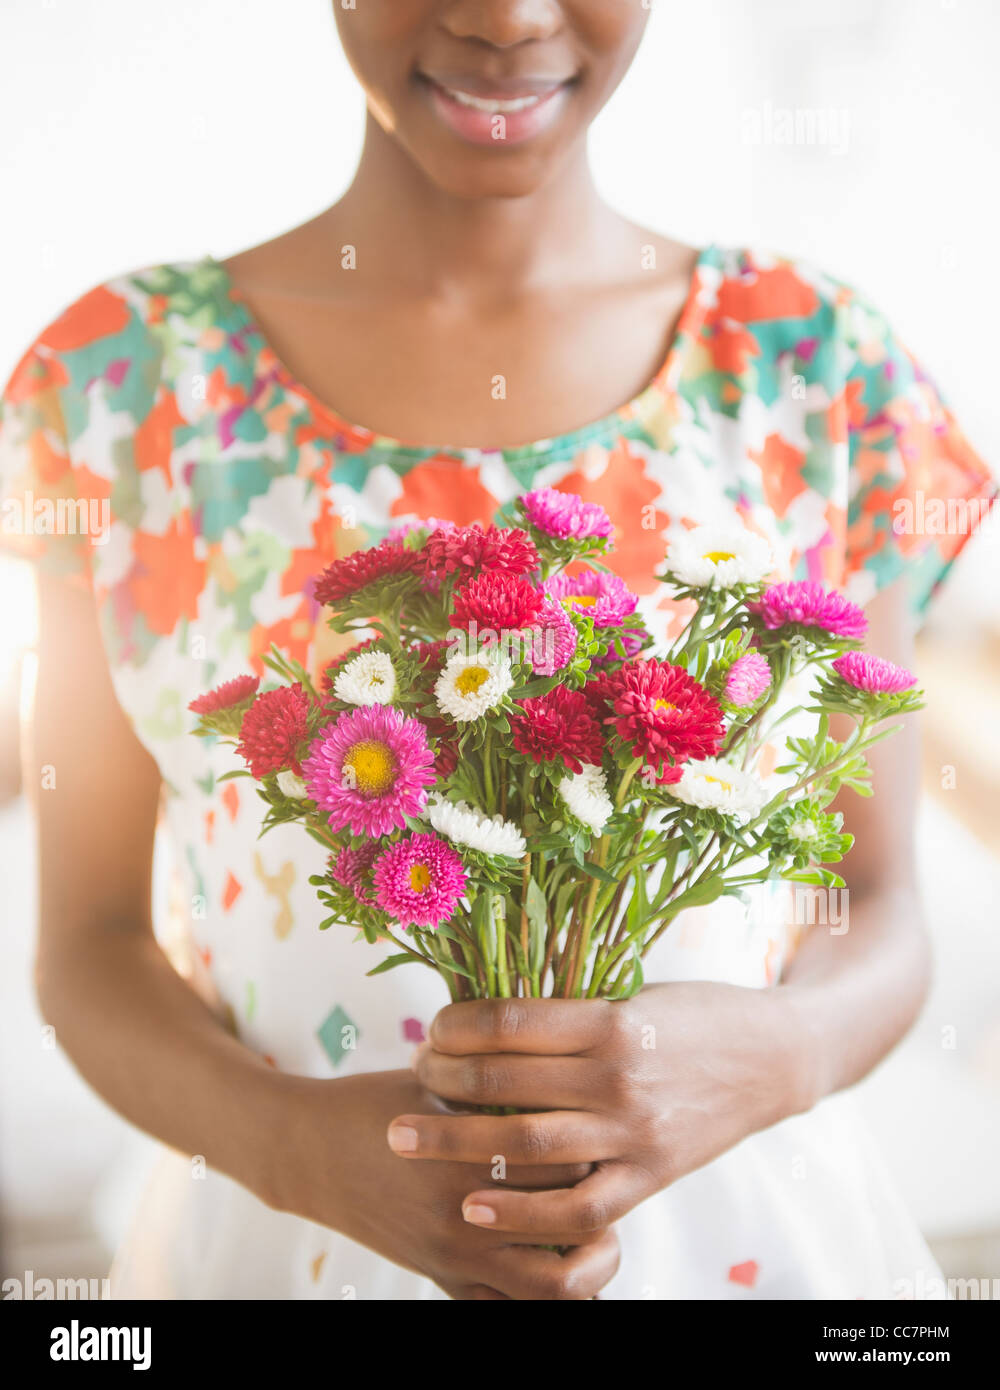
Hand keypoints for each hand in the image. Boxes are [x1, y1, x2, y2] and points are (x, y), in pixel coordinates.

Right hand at [265, 1067, 618, 1298]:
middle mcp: (468, 1213)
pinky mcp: (443, 1279)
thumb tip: (565, 1067)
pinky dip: (543, 1293)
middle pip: (573, 1217)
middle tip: (608, 1171)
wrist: (311, 1151)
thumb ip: (498, 1083)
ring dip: (586, 1261)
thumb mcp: (437, 1081)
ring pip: (554, 1285)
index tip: (598, 1125)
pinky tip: (559, 1261)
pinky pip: (508, 1307)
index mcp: (471, 1154)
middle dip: (599, 1195)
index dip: (593, 1140)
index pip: (569, 1157)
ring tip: (596, 1231)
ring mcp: (457, 1256)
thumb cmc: (379, 1103)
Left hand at [394, 985, 806, 1243]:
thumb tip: (485, 1018)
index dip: (457, 1026)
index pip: (509, 1022)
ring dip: (456, 1143)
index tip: (433, 1028)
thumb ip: (568, 1011)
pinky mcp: (650, 1177)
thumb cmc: (694, 1014)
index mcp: (611, 1019)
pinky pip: (578, 1208)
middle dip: (441, 1081)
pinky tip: (475, 1206)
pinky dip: (521, 1213)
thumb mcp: (632, 993)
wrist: (773, 1059)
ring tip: (405, 1138)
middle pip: (504, 1083)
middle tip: (409, 1077)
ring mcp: (634, 1133)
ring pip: (527, 1147)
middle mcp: (618, 1078)